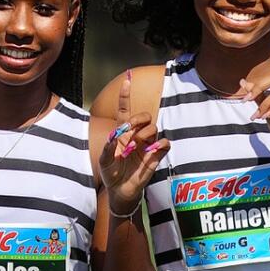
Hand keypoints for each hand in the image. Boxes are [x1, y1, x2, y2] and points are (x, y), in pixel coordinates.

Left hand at [99, 69, 169, 216]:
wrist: (121, 191)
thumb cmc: (111, 174)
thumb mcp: (105, 162)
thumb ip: (108, 149)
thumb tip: (113, 136)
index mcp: (121, 132)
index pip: (124, 109)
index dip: (126, 95)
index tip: (127, 80)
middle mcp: (136, 135)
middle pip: (143, 116)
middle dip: (139, 117)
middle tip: (131, 128)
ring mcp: (147, 144)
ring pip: (153, 128)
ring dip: (144, 134)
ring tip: (136, 147)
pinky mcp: (156, 155)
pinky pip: (164, 143)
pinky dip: (160, 144)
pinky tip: (152, 150)